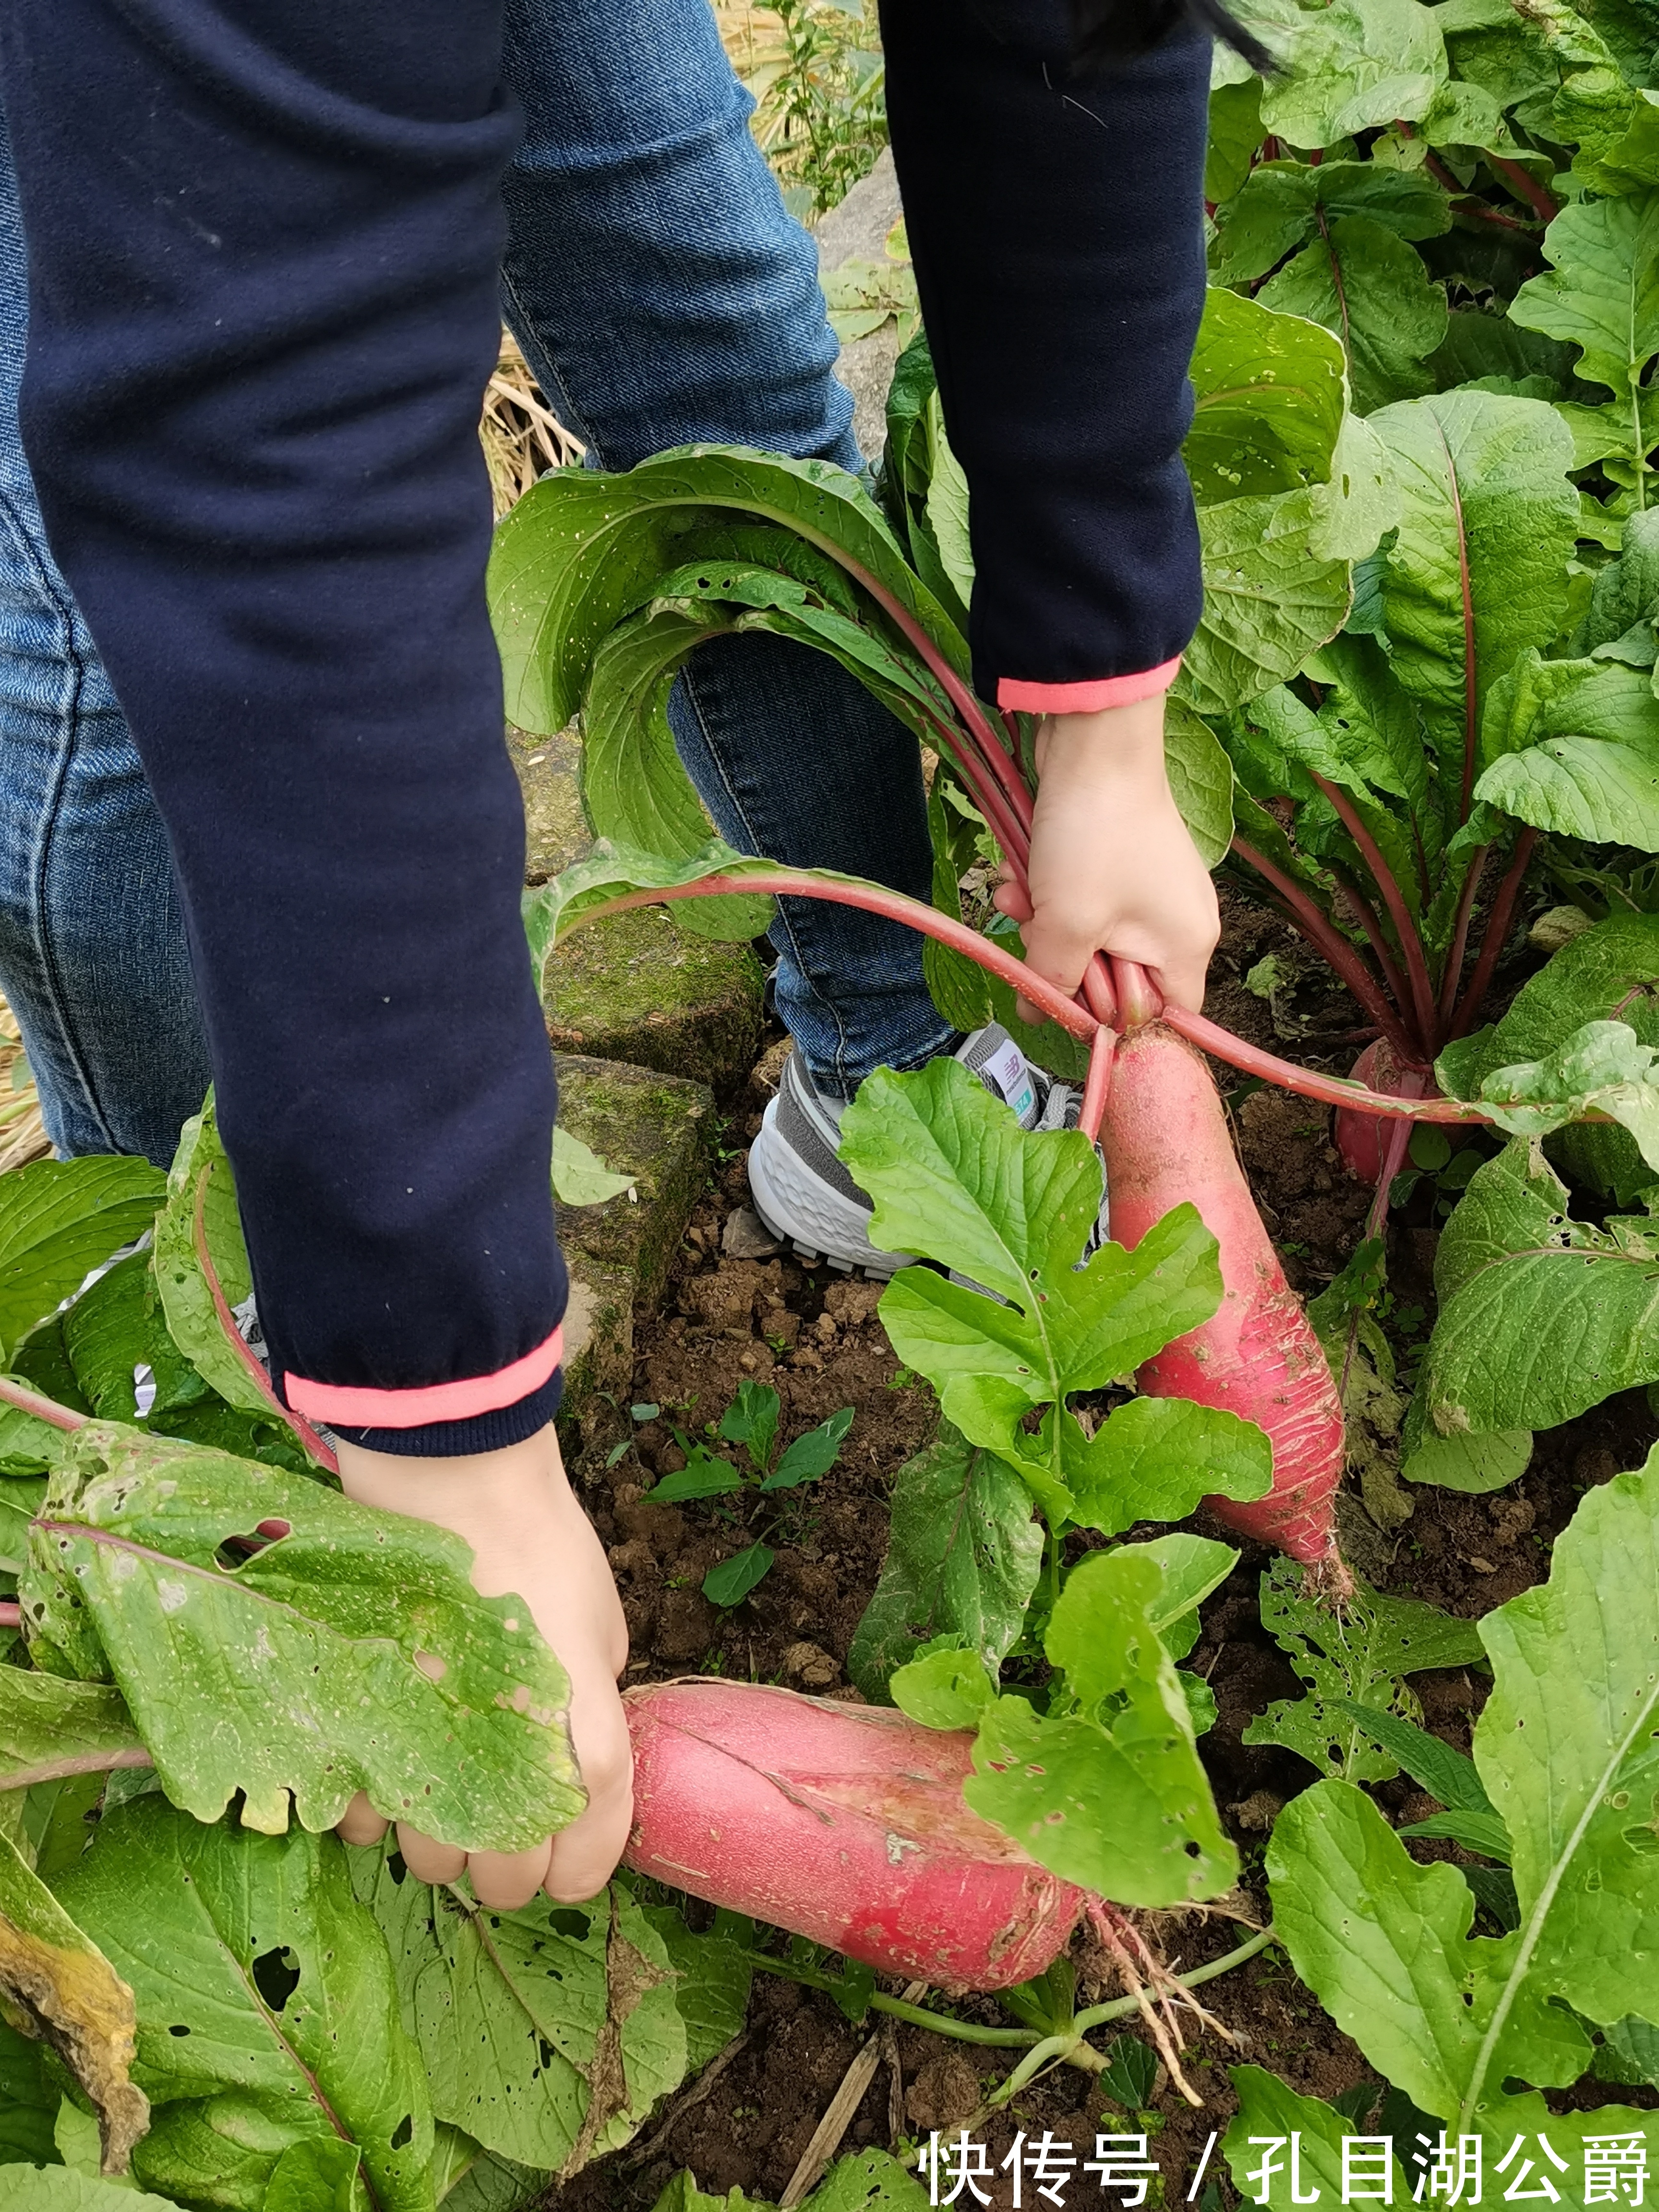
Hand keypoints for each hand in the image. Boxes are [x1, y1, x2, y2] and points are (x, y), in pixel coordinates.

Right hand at [333, 1423, 631, 1907]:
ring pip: (432, 1860)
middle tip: (501, 1828)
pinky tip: (389, 1767)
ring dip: (441, 1842)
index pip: (590, 1842)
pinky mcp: (361, 1732)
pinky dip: (376, 1813)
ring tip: (443, 1789)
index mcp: (580, 1726)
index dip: (582, 1869)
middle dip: (507, 1870)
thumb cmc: (536, 1536)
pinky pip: (364, 1820)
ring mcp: (428, 1749)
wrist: (452, 1480)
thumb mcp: (598, 1620)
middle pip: (506, 1876)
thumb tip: (578, 1736)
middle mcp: (506, 1756)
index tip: (570, 1872)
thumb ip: (593, 1693)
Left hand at [992, 694, 1218, 1018]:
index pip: (1165, 1017)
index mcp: (1186, 946)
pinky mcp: (1122, 861)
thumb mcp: (1066, 925)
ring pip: (1088, 936)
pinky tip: (1020, 873)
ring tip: (1017, 894)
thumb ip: (1052, 980)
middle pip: (1116, 979)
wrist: (1094, 742)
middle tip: (1033, 933)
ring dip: (1043, 921)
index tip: (1069, 1012)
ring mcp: (1151, 889)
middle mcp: (1179, 921)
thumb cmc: (1094, 837)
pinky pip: (1081, 899)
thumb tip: (1039, 1014)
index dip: (1116, 1025)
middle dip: (1061, 959)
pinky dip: (1048, 891)